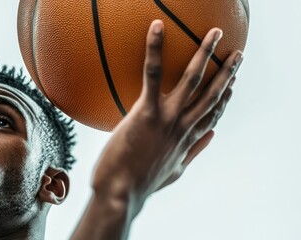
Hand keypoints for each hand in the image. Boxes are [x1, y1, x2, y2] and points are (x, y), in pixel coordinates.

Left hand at [91, 20, 243, 213]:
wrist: (121, 193)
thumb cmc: (139, 184)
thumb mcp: (173, 171)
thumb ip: (193, 153)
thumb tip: (209, 137)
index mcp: (188, 140)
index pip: (212, 116)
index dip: (224, 99)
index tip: (232, 86)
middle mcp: (183, 126)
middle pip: (212, 95)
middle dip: (227, 73)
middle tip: (237, 54)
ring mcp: (167, 118)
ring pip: (192, 80)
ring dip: (205, 54)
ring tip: (214, 34)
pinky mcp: (147, 112)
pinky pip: (152, 74)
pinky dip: (155, 49)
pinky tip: (157, 28)